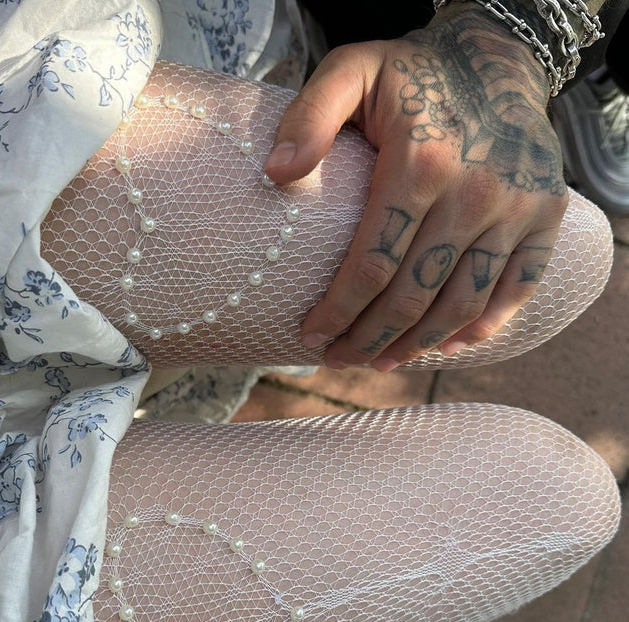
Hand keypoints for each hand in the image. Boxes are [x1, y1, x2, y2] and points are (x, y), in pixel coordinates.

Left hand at [264, 4, 567, 369]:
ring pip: (461, 304)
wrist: (497, 56)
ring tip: (382, 362)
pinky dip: (486, 325)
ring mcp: (515, 209)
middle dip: (368, 340)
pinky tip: (450, 346)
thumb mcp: (352, 71)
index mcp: (419, 165)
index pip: (370, 266)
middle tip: (340, 360)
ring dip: (418, 345)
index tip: (311, 336)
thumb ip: (310, 118)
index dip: (337, 312)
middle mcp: (473, 194)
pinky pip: (519, 287)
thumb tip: (276, 175)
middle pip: (412, 296)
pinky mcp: (546, 216)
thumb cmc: (413, 74)